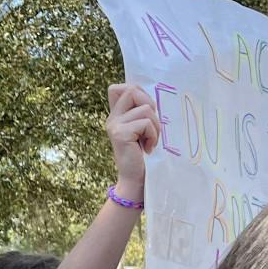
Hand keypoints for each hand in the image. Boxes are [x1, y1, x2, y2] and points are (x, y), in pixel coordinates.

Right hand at [107, 83, 158, 202]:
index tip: (145, 111)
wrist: (135, 180)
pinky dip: (153, 135)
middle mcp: (112, 118)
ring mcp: (114, 125)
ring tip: (150, 140)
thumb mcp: (142, 130)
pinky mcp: (120, 134)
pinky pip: (145, 123)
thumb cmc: (143, 156)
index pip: (119, 88)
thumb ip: (141, 113)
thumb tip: (151, 99)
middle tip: (150, 126)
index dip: (136, 92)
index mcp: (116, 115)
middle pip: (132, 90)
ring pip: (145, 109)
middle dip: (150, 105)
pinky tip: (148, 148)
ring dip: (155, 125)